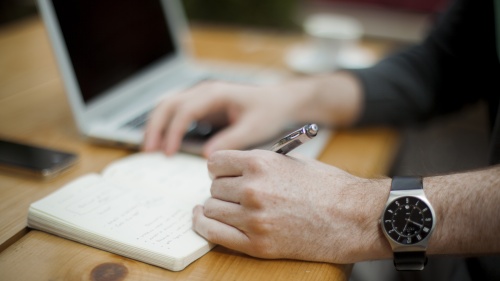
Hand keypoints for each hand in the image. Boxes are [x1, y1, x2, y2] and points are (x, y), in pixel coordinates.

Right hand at [143, 81, 301, 156]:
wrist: (279, 101)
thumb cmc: (268, 112)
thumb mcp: (253, 128)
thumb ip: (231, 140)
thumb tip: (207, 156)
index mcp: (216, 94)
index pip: (185, 110)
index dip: (173, 131)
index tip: (168, 153)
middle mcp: (204, 91)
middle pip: (169, 104)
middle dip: (155, 126)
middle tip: (148, 151)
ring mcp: (201, 97)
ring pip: (168, 106)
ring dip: (156, 125)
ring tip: (150, 149)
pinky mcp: (202, 106)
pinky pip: (177, 112)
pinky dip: (166, 125)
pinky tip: (163, 143)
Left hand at [192, 149, 390, 262]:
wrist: (354, 217)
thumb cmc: (328, 187)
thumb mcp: (292, 161)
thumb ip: (260, 163)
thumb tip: (234, 169)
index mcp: (261, 163)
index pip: (216, 162)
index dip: (219, 168)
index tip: (223, 174)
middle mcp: (253, 189)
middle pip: (214, 187)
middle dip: (222, 189)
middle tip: (234, 193)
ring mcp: (254, 218)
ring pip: (211, 209)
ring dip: (217, 208)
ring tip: (229, 208)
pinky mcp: (257, 244)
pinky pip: (214, 234)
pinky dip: (205, 226)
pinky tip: (205, 220)